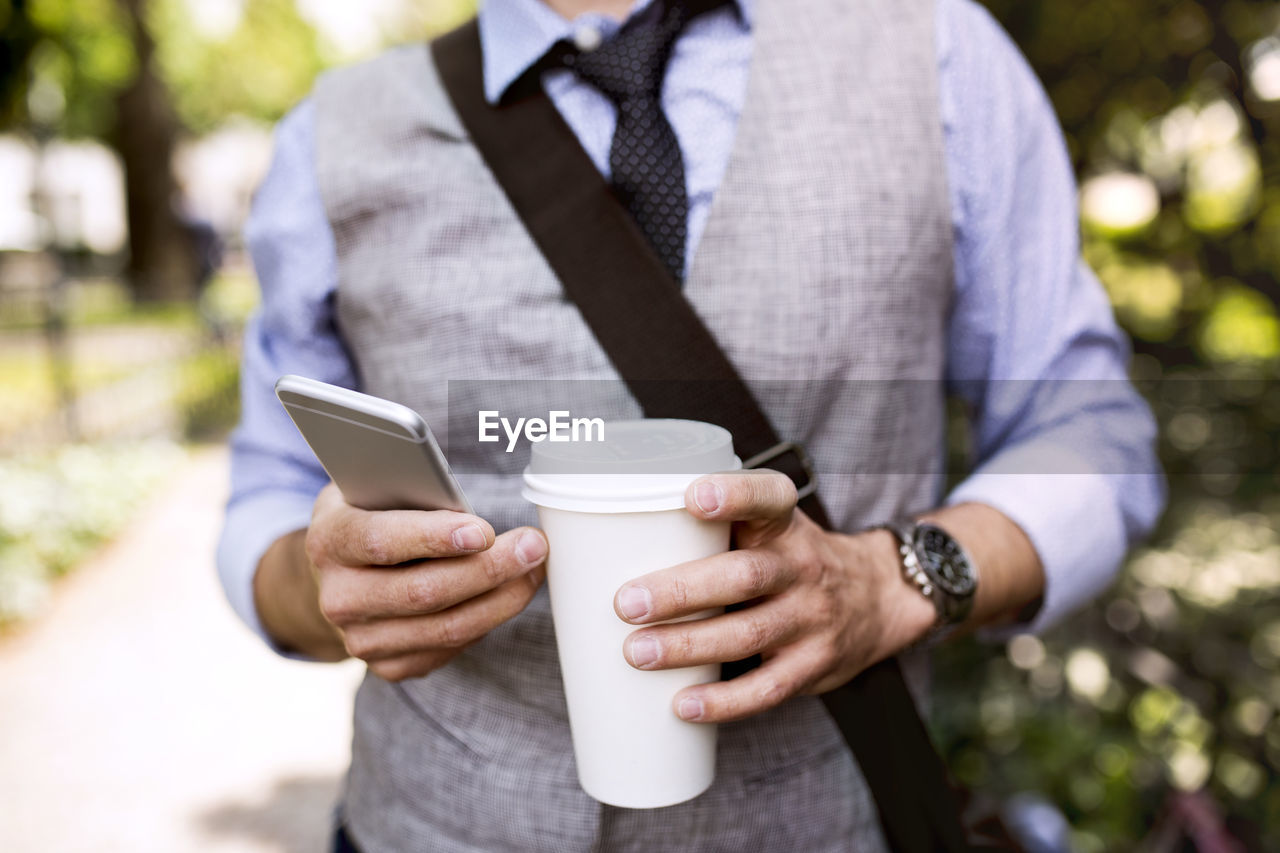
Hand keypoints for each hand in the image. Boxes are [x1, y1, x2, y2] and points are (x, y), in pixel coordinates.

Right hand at [305, 483, 548, 681]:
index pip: (381, 541)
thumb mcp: (377, 488)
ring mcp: (361, 639)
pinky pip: (451, 647)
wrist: (340, 575)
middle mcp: (339, 597)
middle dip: (489, 569)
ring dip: (502, 598)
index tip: (483, 531)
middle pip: (424, 592)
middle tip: (533, 546)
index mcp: (330, 540)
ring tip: (533, 568)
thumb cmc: (372, 516)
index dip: (434, 537)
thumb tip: (466, 506)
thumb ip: (412, 491)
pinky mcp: (389, 665)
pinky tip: (508, 592)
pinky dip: (488, 619)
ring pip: (447, 627)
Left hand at [612, 470, 935, 722]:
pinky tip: (681, 704)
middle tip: (626, 603)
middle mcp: (802, 565)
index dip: (734, 494)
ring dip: (688, 645)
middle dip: (682, 590)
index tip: (692, 496)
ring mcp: (811, 618)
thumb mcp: (769, 525)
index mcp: (785, 523)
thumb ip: (715, 522)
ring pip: (749, 633)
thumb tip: (610, 529)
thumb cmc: (790, 556)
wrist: (877, 597)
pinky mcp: (813, 665)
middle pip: (744, 575)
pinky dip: (723, 701)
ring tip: (637, 652)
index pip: (768, 498)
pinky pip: (766, 688)